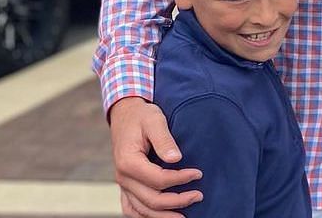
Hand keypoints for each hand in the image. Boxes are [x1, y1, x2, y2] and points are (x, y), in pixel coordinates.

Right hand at [109, 96, 202, 217]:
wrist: (125, 114)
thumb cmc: (142, 116)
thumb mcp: (154, 120)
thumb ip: (164, 140)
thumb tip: (176, 159)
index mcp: (128, 162)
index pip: (158, 179)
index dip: (180, 179)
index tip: (198, 173)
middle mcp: (123, 177)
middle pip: (151, 200)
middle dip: (177, 201)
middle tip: (199, 195)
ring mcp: (123, 184)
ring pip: (141, 210)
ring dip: (164, 216)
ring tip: (185, 216)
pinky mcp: (126, 186)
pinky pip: (132, 209)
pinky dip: (146, 216)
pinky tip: (163, 216)